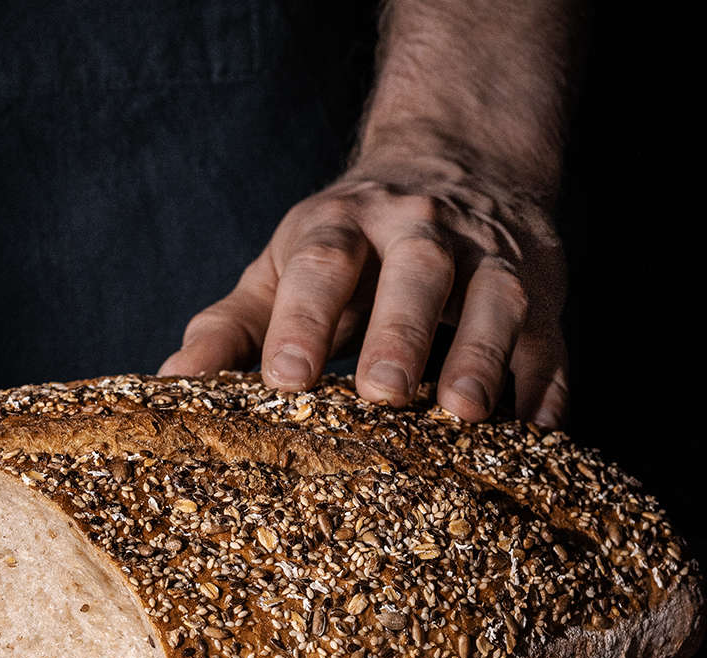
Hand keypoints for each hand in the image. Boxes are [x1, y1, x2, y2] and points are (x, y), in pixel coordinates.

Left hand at [160, 155, 568, 426]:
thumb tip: (166, 386)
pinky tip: (533, 432)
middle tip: (382, 395)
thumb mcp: (278, 274)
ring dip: (482, 354)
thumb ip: (226, 329)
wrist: (452, 168)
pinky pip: (550, 339)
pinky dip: (544, 385)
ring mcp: (488, 258)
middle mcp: (420, 233)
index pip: (322, 263)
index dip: (303, 318)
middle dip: (400, 331)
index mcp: (341, 229)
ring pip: (495, 297)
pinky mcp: (543, 292)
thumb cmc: (342, 250)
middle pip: (416, 272)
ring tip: (464, 415)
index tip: (284, 378)